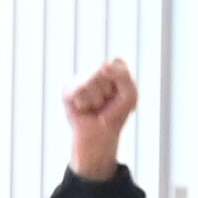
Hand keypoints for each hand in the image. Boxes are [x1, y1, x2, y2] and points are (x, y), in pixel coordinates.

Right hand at [63, 57, 140, 182]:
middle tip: (107, 101)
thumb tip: (102, 65)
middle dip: (108, 90)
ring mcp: (80, 79)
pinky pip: (78, 91)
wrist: (100, 134)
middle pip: (102, 70)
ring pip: (89, 82)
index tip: (121, 94)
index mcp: (113, 68)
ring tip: (96, 106)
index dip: (121, 81)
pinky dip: (84, 104)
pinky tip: (84, 108)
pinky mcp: (68, 90)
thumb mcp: (129, 94)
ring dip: (96, 99)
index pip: (117, 63)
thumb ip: (123, 76)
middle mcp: (96, 70)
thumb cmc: (116, 114)